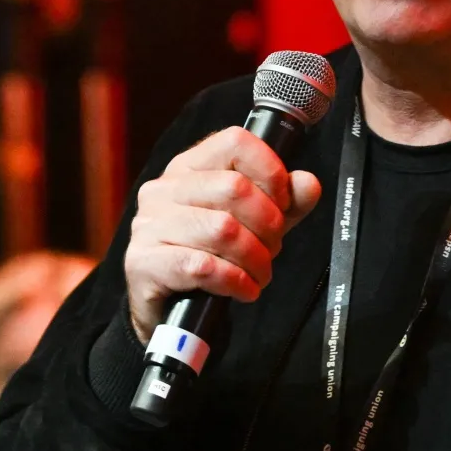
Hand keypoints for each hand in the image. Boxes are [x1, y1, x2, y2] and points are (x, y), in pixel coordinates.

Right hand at [122, 127, 322, 341]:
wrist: (168, 307)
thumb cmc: (210, 256)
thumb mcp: (254, 225)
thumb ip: (284, 204)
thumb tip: (308, 184)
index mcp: (189, 167)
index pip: (234, 142)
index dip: (270, 170)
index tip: (283, 203)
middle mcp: (164, 188)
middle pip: (234, 188)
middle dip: (267, 225)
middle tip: (273, 248)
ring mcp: (148, 224)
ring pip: (222, 229)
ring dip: (254, 258)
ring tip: (260, 273)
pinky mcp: (142, 261)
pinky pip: (201, 266)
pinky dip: (234, 281)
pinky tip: (243, 289)